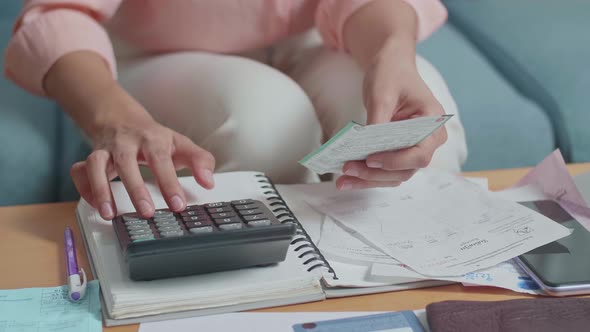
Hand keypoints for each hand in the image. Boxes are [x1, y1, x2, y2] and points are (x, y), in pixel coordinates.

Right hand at [70, 84, 214, 219]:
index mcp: (153, 139)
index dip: (170, 183)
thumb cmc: (155, 138)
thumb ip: (200, 161)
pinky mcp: (90, 157)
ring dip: (100, 189)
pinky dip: (84, 188)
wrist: (122, 118)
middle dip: (135, 189)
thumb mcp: (181, 144)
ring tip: (109, 214)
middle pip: (127, 162)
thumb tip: (209, 182)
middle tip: (146, 213)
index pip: (162, 160)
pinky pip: (79, 171)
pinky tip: (95, 205)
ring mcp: (105, 149)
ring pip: (96, 165)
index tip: (178, 205)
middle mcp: (126, 143)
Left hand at [337, 39, 446, 189]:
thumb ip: (378, 122)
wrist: (391, 67)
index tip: (371, 159)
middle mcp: (428, 140)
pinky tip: (347, 178)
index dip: (396, 161)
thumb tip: (365, 148)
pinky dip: (367, 176)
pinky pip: (385, 170)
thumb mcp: (383, 94)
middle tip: (348, 169)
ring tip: (343, 180)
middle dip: (375, 174)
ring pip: (394, 175)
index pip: (420, 153)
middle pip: (405, 169)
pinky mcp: (398, 153)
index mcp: (432, 122)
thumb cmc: (392, 75)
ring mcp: (414, 148)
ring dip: (368, 180)